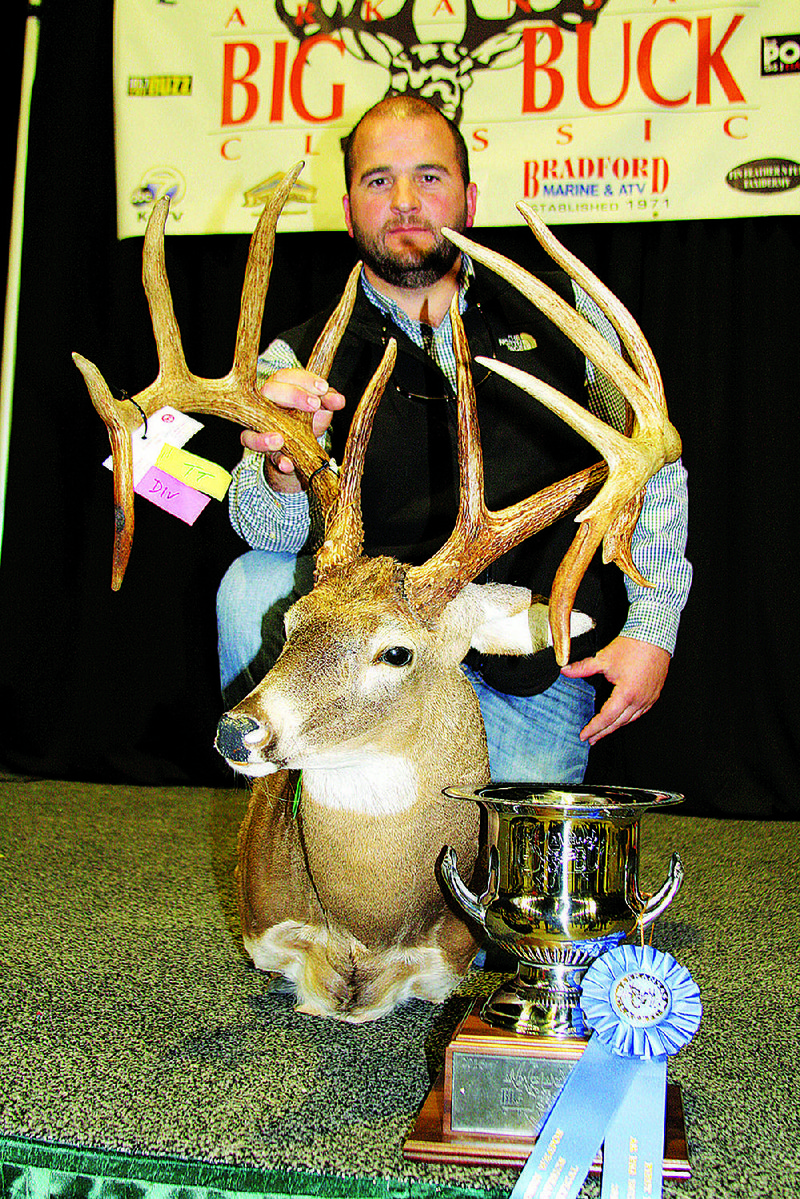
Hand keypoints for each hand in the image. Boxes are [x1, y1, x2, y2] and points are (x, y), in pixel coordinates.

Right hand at [241, 368, 344, 492]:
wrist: (299, 448)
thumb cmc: (306, 419)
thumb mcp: (320, 409)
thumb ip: (328, 401)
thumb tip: (338, 400)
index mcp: (280, 386)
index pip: (287, 376)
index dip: (305, 380)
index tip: (323, 388)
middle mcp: (264, 402)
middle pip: (269, 390)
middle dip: (293, 395)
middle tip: (314, 405)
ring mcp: (258, 425)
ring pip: (253, 424)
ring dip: (266, 434)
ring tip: (281, 440)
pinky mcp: (259, 446)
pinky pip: (260, 452)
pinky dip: (276, 459)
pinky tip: (287, 464)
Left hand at [560, 636, 670, 745]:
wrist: (655, 635)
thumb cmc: (633, 646)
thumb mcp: (603, 658)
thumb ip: (583, 667)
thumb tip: (565, 670)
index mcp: (626, 694)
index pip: (606, 718)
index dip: (594, 728)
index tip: (584, 735)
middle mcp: (640, 700)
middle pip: (618, 723)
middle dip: (603, 732)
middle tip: (591, 739)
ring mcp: (649, 698)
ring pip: (631, 719)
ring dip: (616, 727)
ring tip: (604, 731)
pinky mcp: (654, 693)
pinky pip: (641, 712)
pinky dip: (629, 717)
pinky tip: (623, 718)